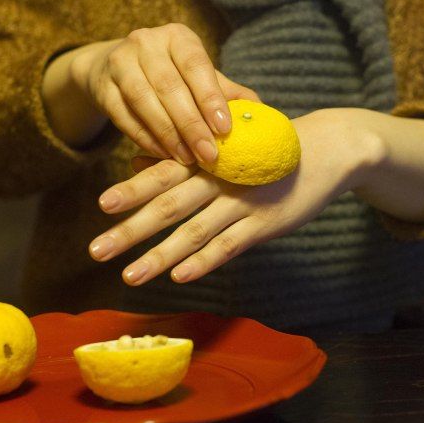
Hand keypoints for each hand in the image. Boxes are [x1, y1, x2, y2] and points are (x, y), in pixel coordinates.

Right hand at [67, 23, 258, 163]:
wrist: (116, 69)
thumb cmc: (170, 75)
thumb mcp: (198, 77)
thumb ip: (226, 93)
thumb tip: (259, 114)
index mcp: (177, 37)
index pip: (196, 65)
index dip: (210, 97)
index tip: (225, 129)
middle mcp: (146, 42)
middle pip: (169, 86)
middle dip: (191, 124)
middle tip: (209, 155)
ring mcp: (120, 63)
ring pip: (143, 101)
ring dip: (167, 134)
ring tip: (187, 160)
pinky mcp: (102, 87)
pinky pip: (124, 117)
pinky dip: (145, 138)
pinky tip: (163, 155)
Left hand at [88, 110, 383, 284]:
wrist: (326, 150)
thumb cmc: (264, 149)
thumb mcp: (225, 145)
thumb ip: (182, 158)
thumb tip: (136, 162)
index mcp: (208, 157)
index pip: (163, 174)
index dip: (132, 189)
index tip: (101, 205)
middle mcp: (221, 179)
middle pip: (169, 206)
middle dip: (131, 230)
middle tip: (97, 250)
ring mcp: (244, 203)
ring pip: (195, 232)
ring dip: (160, 256)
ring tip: (130, 276)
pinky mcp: (266, 224)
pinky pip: (230, 246)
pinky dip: (204, 261)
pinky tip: (179, 277)